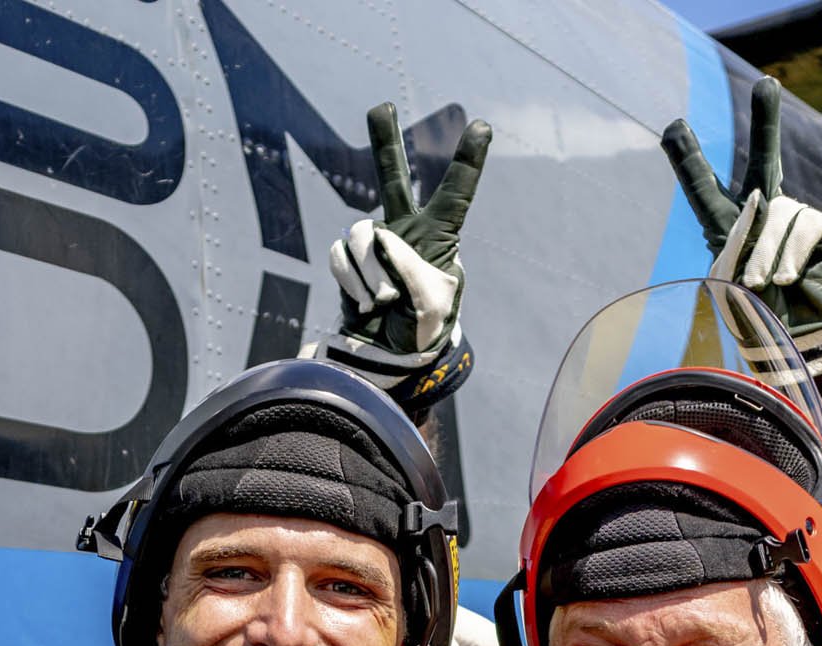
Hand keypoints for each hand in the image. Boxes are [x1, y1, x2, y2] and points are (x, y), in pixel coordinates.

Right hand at [311, 103, 493, 396]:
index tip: (482, 127)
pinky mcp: (349, 262)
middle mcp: (406, 234)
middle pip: (394, 180)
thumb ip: (405, 263)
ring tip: (380, 301)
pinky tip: (363, 302)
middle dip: (384, 144)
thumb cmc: (421, 332)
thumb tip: (374, 240)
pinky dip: (349, 280)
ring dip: (366, 271)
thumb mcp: (428, 301)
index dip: (468, 161)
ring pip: (359, 234)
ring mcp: (375, 247)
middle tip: (381, 108)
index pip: (456, 195)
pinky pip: (339, 257)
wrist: (388, 361)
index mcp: (439, 240)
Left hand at [660, 77, 821, 382]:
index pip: (704, 189)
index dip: (688, 159)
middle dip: (766, 122)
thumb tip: (765, 200)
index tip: (672, 127)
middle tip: (768, 85)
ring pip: (779, 211)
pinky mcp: (820, 233)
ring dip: (769, 251)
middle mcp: (762, 218)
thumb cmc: (757, 324)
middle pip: (764, 160)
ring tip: (765, 284)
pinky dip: (792, 253)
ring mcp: (794, 223)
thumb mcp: (729, 285)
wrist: (797, 351)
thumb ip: (737, 239)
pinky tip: (788, 280)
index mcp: (728, 231)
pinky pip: (804, 225)